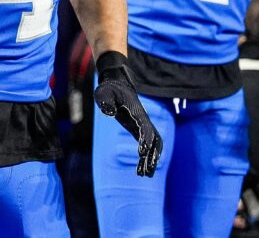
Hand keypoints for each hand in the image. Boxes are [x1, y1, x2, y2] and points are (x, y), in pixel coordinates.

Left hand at [93, 52, 162, 176]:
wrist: (116, 84)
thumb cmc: (109, 89)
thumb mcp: (104, 93)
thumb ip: (106, 101)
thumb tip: (109, 112)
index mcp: (137, 112)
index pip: (145, 128)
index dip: (145, 140)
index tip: (141, 153)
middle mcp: (143, 120)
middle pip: (155, 139)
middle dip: (153, 156)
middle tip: (146, 172)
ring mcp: (142, 125)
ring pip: (154, 144)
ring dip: (152, 159)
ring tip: (145, 174)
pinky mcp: (138, 129)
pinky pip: (146, 144)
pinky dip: (146, 156)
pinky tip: (140, 169)